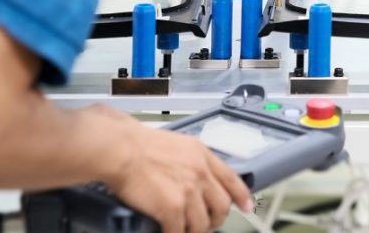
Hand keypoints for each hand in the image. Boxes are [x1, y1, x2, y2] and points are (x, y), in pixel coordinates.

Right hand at [100, 112, 252, 232]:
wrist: (121, 149)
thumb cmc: (138, 145)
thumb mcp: (178, 144)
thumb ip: (191, 160)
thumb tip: (195, 177)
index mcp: (202, 155)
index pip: (231, 178)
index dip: (242, 195)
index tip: (247, 206)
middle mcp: (200, 172)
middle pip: (222, 205)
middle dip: (217, 220)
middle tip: (209, 225)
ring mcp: (188, 190)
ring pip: (203, 223)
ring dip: (195, 230)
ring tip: (185, 230)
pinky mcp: (173, 207)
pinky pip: (180, 231)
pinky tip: (169, 232)